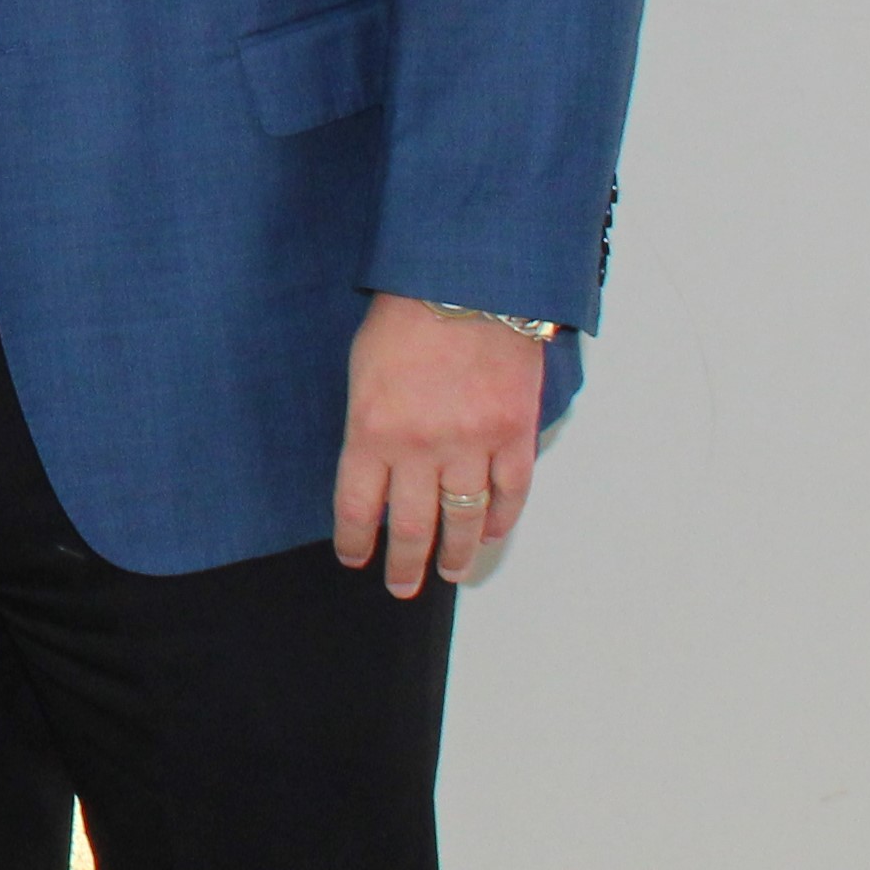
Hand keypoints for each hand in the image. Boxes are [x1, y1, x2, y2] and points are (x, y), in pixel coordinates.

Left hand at [332, 294, 549, 597]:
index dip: (354, 540)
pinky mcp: (514, 434)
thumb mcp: (361, 370)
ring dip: (455, 553)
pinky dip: (499, 521)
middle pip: (411, 527)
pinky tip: (488, 535)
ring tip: (449, 573)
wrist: (468, 282)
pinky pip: (509, 494)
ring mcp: (472, 444)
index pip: (357, 507)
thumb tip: (375, 469)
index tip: (354, 558)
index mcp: (371, 431)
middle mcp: (420, 448)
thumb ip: (368, 425)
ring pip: (463, 520)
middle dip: (404, 565)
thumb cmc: (404, 317)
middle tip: (401, 588)